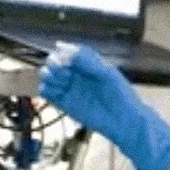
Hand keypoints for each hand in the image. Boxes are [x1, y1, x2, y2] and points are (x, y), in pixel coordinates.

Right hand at [39, 44, 169, 169]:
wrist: (123, 121)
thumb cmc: (120, 96)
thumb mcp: (106, 73)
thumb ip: (86, 60)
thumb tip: (64, 48)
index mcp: (88, 64)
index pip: (67, 52)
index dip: (62, 53)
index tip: (63, 58)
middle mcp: (77, 74)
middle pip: (54, 63)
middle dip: (54, 64)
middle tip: (63, 72)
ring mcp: (70, 89)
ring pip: (48, 76)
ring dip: (49, 76)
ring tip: (62, 82)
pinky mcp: (64, 103)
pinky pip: (48, 93)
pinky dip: (46, 90)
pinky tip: (55, 91)